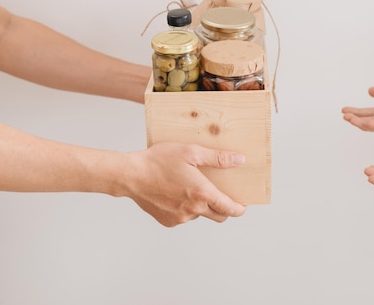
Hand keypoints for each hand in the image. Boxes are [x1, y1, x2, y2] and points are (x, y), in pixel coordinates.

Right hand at [124, 142, 246, 226]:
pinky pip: (184, 217)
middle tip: (221, 195)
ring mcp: (180, 218)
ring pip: (200, 215)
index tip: (242, 205)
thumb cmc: (159, 161)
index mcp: (201, 193)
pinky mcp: (168, 222)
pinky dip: (186, 208)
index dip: (239, 209)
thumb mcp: (191, 152)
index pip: (229, 209)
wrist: (130, 175)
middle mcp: (192, 210)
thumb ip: (217, 158)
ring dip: (201, 206)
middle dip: (223, 208)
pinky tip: (177, 193)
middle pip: (218, 216)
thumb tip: (239, 160)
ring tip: (191, 187)